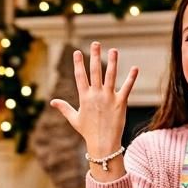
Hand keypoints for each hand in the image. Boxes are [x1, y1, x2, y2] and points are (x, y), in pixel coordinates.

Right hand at [47, 42, 139, 163]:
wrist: (103, 144)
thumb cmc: (88, 132)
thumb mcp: (74, 119)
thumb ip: (64, 108)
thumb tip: (52, 102)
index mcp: (84, 97)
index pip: (80, 76)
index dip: (78, 63)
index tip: (77, 52)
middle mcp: (96, 95)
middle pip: (95, 72)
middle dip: (95, 56)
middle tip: (95, 43)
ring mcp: (109, 98)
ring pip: (111, 76)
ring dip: (113, 62)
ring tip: (113, 50)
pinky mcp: (121, 103)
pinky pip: (127, 88)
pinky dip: (131, 78)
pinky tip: (135, 68)